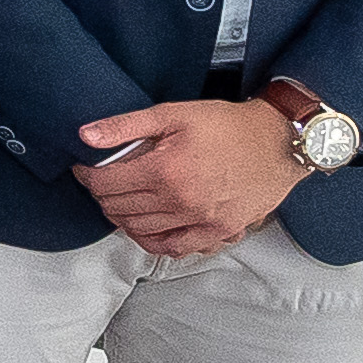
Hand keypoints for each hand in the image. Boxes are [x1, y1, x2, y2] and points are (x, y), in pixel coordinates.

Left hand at [74, 99, 305, 257]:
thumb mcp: (172, 113)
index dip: (87, 176)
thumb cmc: (227, 126)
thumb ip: (125, 126)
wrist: (277, 143)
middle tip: (102, 183)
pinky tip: (146, 227)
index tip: (85, 169)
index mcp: (164, 171)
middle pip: (119, 209)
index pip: (106, 184)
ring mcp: (200, 222)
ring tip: (121, 200)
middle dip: (102, 196)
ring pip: (140, 230)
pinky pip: (174, 248)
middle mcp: (180, 202)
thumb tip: (85, 136)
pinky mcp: (218, 233)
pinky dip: (153, 241)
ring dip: (122, 217)